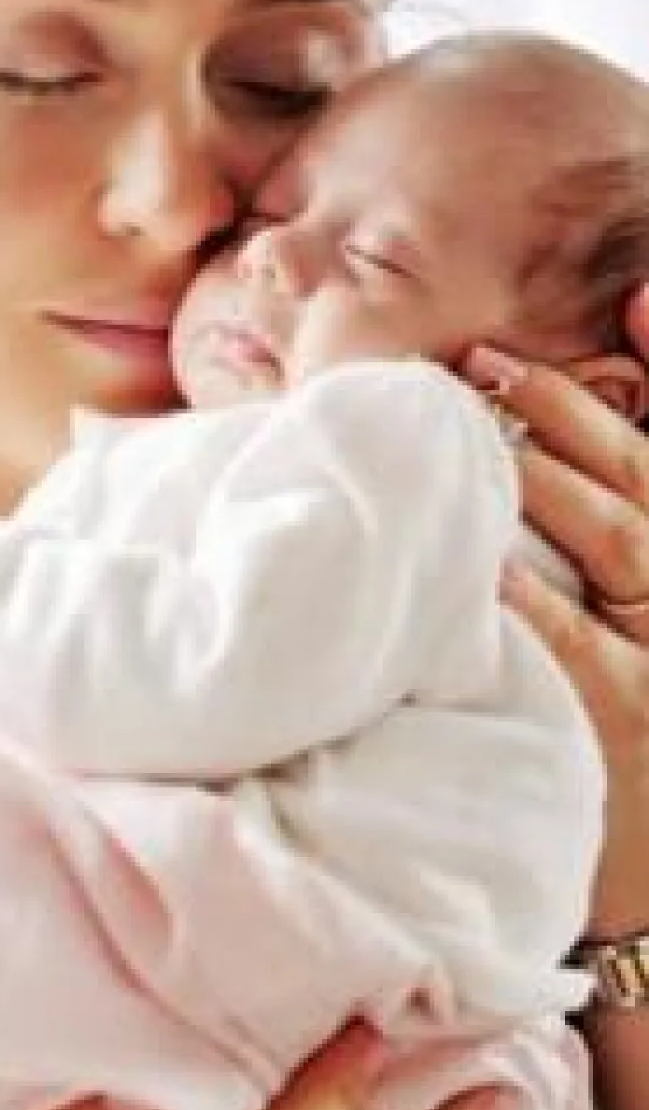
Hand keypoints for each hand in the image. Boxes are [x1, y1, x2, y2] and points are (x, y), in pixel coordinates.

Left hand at [464, 330, 648, 936]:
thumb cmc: (633, 762)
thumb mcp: (625, 644)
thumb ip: (600, 557)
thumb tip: (546, 471)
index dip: (601, 398)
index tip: (544, 348)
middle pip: (636, 486)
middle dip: (559, 416)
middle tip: (480, 368)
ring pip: (619, 538)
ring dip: (545, 476)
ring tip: (476, 428)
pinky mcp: (625, 717)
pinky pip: (575, 636)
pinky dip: (527, 589)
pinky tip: (476, 553)